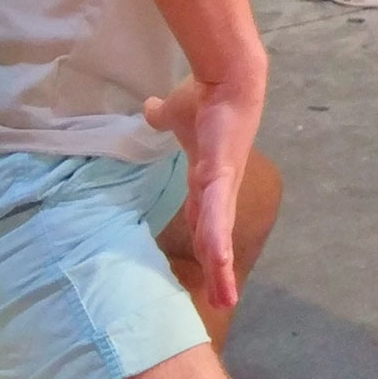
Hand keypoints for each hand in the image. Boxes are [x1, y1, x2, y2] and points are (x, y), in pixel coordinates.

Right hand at [142, 65, 265, 311]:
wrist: (227, 78)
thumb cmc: (204, 97)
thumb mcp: (175, 114)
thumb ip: (163, 117)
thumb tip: (149, 108)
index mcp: (208, 181)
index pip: (207, 222)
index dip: (210, 247)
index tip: (211, 269)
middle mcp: (220, 189)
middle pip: (218, 239)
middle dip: (220, 271)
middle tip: (225, 301)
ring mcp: (223, 184)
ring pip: (220, 235)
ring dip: (222, 267)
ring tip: (226, 296)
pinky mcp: (221, 174)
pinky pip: (215, 211)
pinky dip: (217, 236)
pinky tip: (219, 261)